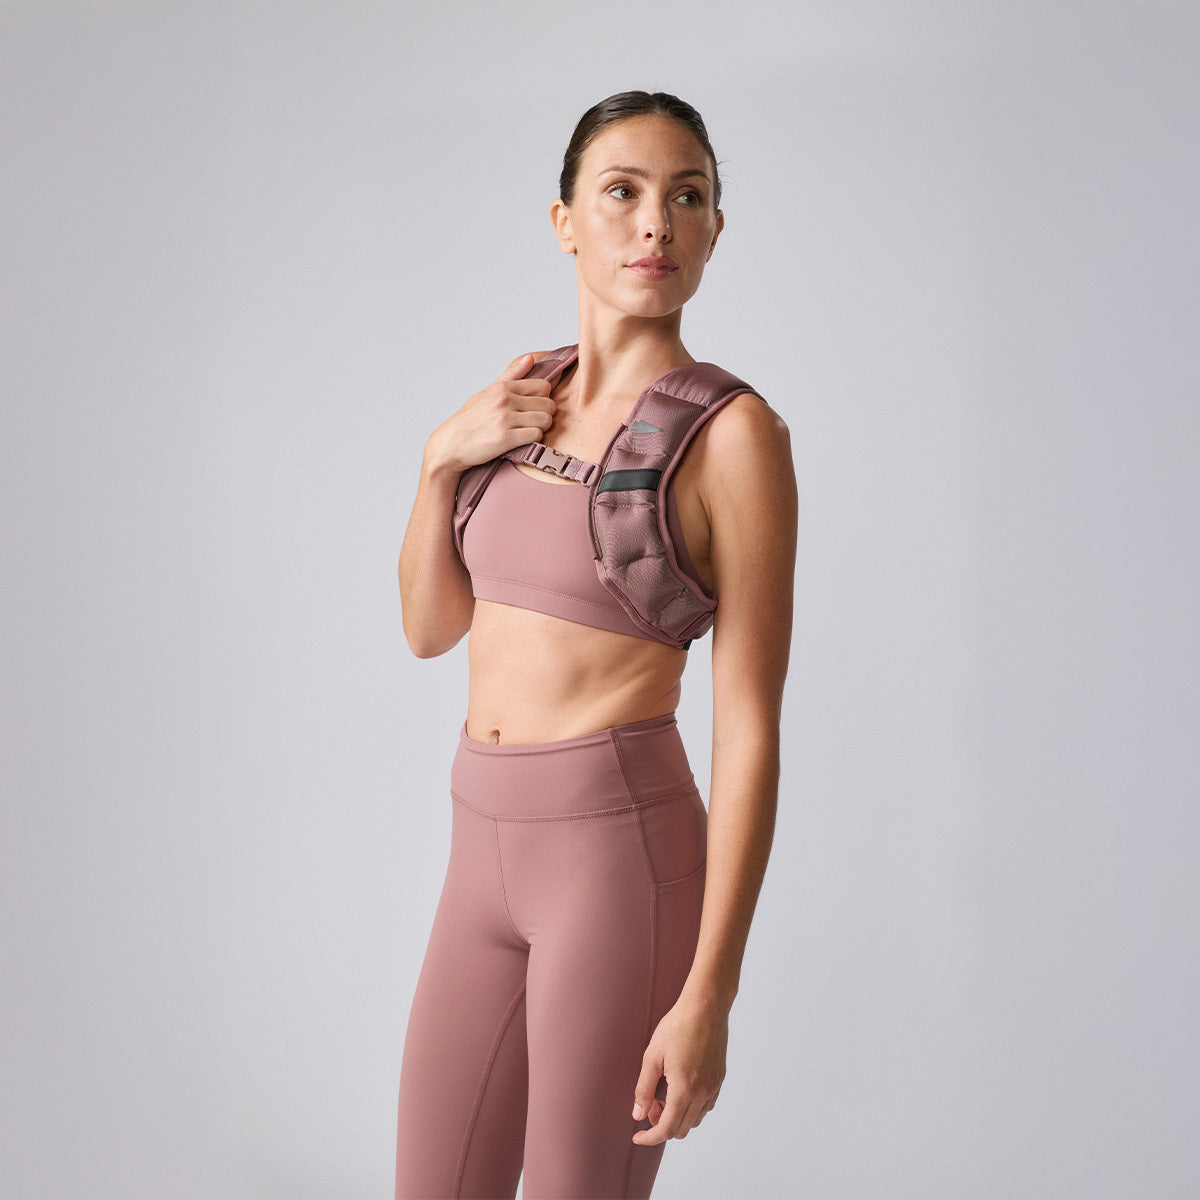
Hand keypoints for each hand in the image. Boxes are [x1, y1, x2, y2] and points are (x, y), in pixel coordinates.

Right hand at [425, 352, 555, 473]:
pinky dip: (534, 440)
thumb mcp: (488, 392)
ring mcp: (505, 419)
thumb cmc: (470, 419)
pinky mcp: (506, 438)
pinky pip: (536, 436)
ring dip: (541, 428)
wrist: (451, 444)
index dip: (543, 398)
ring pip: (545, 420)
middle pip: (548, 404)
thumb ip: (512, 375)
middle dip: (545, 414)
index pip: (543, 386)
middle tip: (534, 422)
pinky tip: (523, 441)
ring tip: (529, 431)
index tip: (534, 407)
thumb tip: (530, 358)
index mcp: (503, 388)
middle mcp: (505, 400)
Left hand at [631, 994, 727, 1144]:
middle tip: (650, 1104)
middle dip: (661, 1125)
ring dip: (677, 1117)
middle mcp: (702, 1094)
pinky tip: (680, 1089)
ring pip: (694, 1120)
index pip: (666, 1129)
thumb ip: (644, 1088)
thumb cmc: (677, 1026)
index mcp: (684, 1090)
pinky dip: (690, 1108)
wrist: (706, 1007)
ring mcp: (713, 1087)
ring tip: (663, 1094)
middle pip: (681, 1129)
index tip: (637, 1137)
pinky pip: (705, 1107)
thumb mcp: (652, 1056)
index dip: (650, 1138)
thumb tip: (638, 1114)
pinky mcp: (719, 1079)